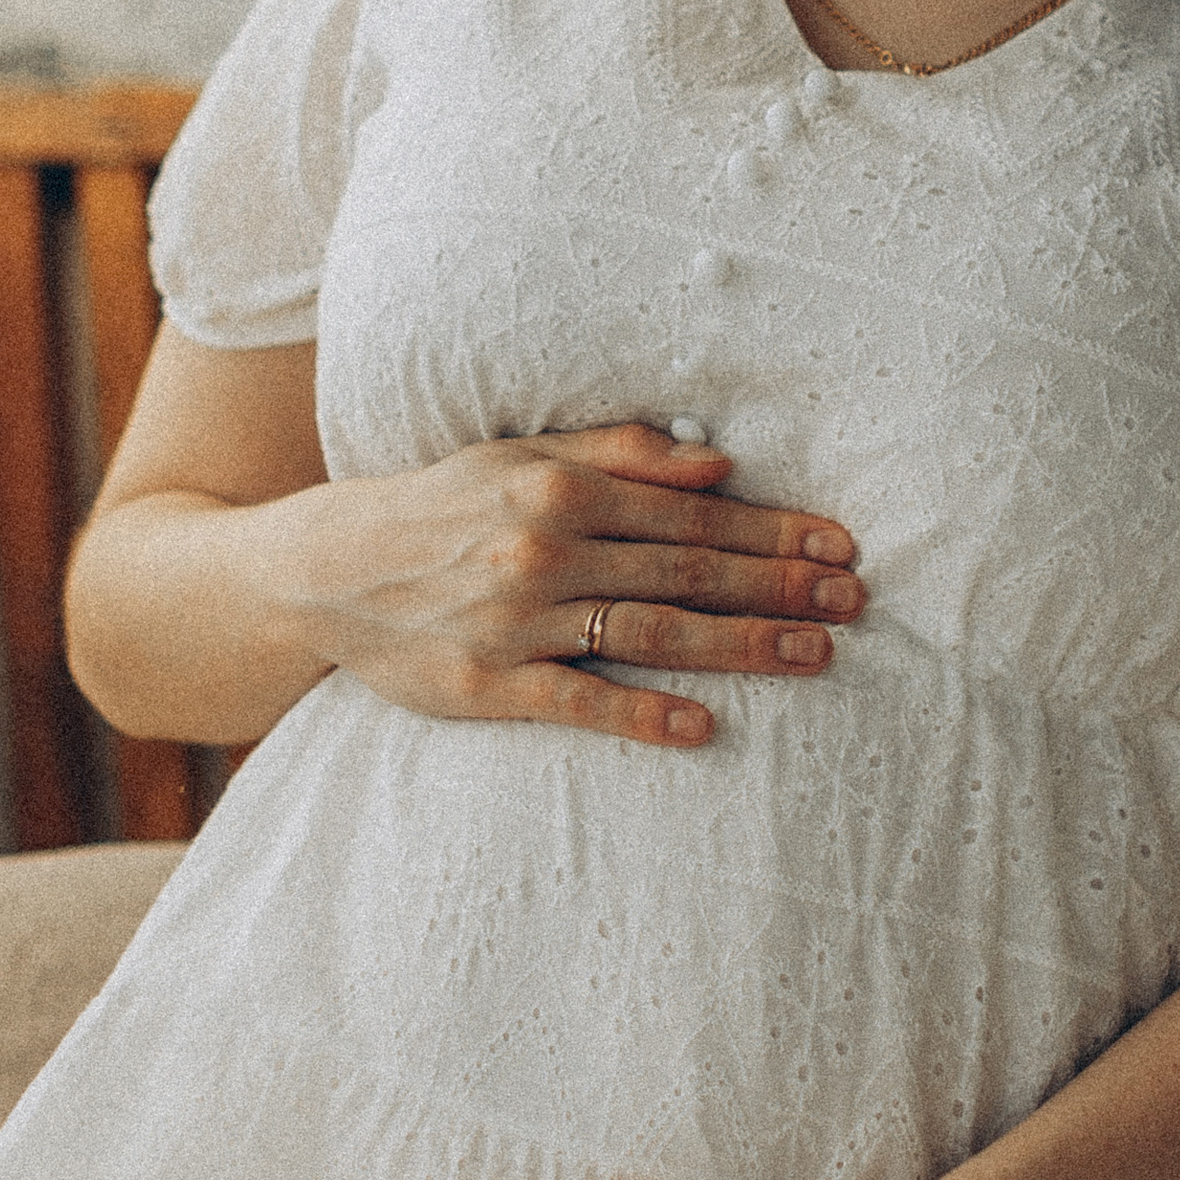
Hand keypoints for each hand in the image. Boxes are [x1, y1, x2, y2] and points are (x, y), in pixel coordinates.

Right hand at [300, 425, 862, 748]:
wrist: (326, 572)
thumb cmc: (442, 507)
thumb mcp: (521, 456)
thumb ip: (621, 454)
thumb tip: (719, 464)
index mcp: (560, 488)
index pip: (691, 512)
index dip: (772, 528)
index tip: (840, 546)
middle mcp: (544, 550)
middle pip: (687, 570)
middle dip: (779, 586)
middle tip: (853, 603)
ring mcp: (518, 621)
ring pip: (651, 632)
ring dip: (740, 644)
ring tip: (812, 654)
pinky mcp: (489, 684)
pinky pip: (579, 700)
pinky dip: (642, 712)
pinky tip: (702, 725)